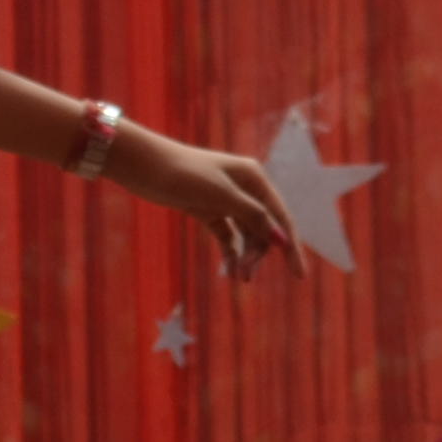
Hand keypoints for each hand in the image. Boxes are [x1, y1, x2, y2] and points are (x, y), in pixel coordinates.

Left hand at [111, 125, 300, 280]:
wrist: (142, 165)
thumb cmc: (182, 173)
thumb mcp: (220, 195)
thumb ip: (252, 215)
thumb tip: (280, 238)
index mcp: (254, 177)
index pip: (280, 217)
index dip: (291, 247)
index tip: (299, 276)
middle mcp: (245, 187)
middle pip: (263, 228)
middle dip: (259, 253)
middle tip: (246, 275)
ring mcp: (225, 199)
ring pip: (246, 234)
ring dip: (245, 255)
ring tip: (237, 277)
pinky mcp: (207, 209)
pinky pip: (227, 235)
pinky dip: (230, 252)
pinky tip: (229, 270)